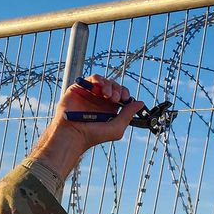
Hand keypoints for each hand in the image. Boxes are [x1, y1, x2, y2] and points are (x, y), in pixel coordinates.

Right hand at [29, 75, 144, 178]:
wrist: (73, 134)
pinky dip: (99, 79)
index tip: (125, 99)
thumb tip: (140, 103)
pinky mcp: (80, 88)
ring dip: (109, 85)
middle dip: (118, 90)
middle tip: (115, 99)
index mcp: (109, 108)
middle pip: (114, 86)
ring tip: (108, 95)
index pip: (121, 95)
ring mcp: (90, 93)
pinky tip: (100, 88)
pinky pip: (93, 78)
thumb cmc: (93, 135)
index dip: (125, 94)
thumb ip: (128, 115)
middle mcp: (100, 100)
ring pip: (105, 81)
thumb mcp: (116, 128)